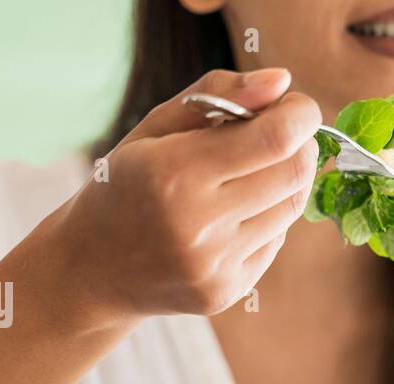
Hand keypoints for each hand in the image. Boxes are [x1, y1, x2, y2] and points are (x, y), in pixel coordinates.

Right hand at [56, 67, 321, 326]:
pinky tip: (236, 213)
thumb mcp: (154, 127)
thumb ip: (218, 94)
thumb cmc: (126, 185)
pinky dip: (268, 218)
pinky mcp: (226, 291)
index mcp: (173, 172)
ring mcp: (214, 265)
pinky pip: (275, 241)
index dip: (300, 115)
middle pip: (293, 173)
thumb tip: (281, 82)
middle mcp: (197, 224)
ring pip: (290, 209)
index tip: (298, 106)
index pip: (273, 139)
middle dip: (301, 145)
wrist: (92, 271)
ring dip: (287, 181)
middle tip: (285, 134)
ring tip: (255, 171)